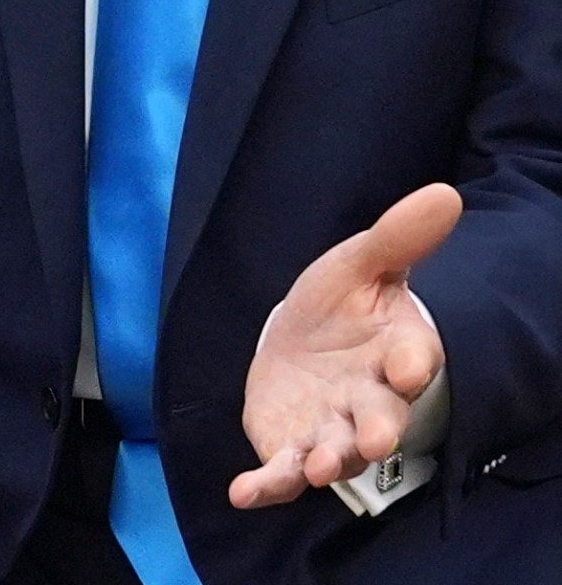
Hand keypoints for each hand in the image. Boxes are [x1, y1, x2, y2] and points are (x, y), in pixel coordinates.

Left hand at [230, 184, 461, 508]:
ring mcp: (331, 427)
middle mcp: (370, 398)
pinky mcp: (291, 446)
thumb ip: (397, 239)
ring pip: (336, 452)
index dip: (413, 361)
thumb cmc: (343, 304)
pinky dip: (266, 485)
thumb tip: (443, 194)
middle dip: (378, 429)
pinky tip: (244, 492)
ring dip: (329, 461)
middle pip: (381, 419)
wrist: (302, 338)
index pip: (413, 358)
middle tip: (374, 439)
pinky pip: (281, 472)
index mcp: (396, 351)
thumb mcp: (362, 264)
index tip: (411, 362)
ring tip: (319, 467)